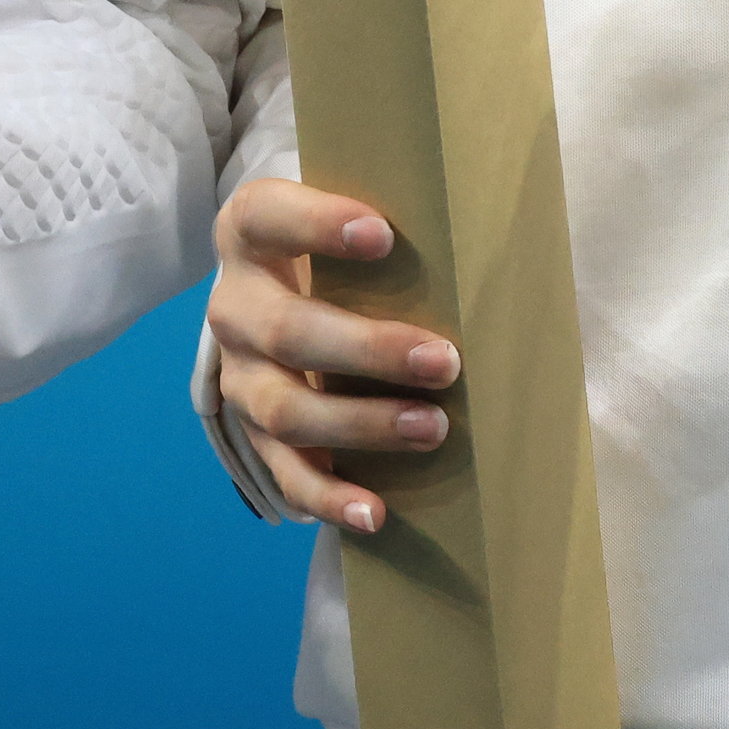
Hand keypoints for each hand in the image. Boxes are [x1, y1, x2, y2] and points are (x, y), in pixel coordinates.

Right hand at [206, 178, 455, 535]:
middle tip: (444, 361)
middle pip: (287, 331)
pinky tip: (374, 512)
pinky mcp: (255, 434)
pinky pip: (286, 474)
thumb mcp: (348, 225)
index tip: (384, 235)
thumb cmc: (339, 253)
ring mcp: (239, 376)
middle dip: (368, 350)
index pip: (267, 216)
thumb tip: (494, 245)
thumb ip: (395, 228)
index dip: (317, 225)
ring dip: (361, 425)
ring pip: (284, 409)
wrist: (283, 296)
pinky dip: (329, 497)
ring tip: (433, 429)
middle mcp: (234, 306)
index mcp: (249, 232)